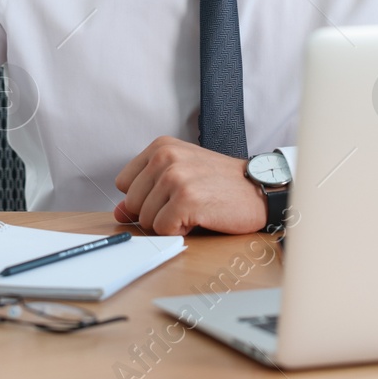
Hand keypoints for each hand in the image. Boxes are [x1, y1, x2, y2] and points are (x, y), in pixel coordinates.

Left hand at [113, 136, 265, 235]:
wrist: (258, 189)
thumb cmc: (220, 183)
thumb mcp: (180, 176)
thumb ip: (146, 191)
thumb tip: (119, 213)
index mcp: (161, 146)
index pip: (124, 184)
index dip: (145, 197)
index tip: (171, 194)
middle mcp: (165, 157)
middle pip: (132, 204)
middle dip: (156, 212)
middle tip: (187, 202)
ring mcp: (175, 177)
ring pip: (146, 219)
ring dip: (170, 223)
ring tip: (195, 208)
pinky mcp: (186, 199)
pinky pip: (163, 230)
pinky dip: (180, 231)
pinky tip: (200, 217)